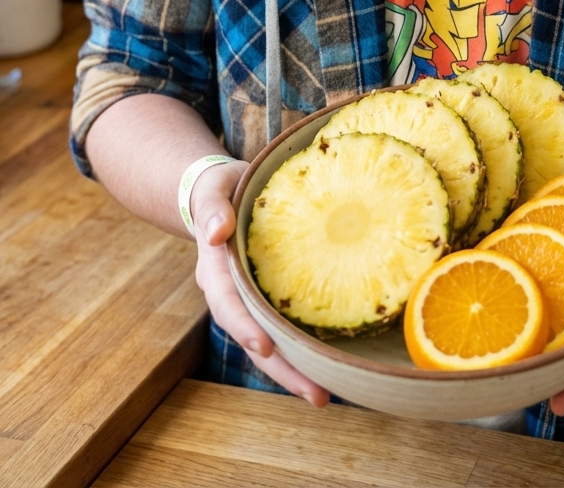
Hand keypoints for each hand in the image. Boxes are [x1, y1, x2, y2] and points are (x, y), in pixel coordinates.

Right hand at [191, 160, 329, 406]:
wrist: (221, 195)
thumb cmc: (219, 190)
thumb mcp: (212, 191)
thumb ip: (211, 209)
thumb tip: (215, 233)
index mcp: (216, 271)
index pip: (228, 305)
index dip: (245, 327)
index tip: (264, 345)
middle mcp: (231, 296)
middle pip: (253, 340)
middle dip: (282, 369)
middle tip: (317, 395)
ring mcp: (249, 302)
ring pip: (269, 344)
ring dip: (294, 371)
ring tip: (325, 396)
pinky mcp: (266, 300)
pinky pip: (282, 330)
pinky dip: (300, 351)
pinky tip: (328, 365)